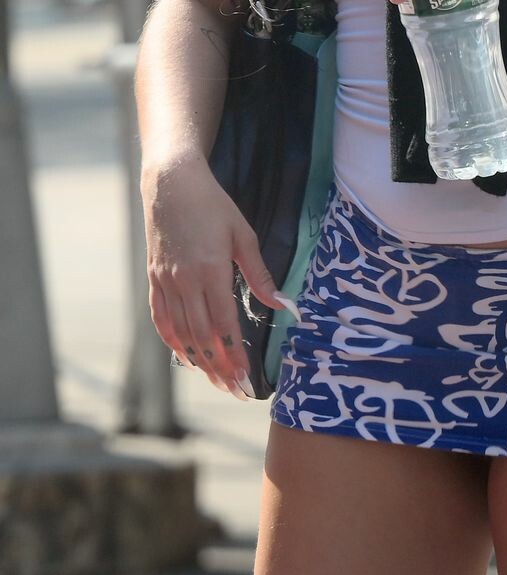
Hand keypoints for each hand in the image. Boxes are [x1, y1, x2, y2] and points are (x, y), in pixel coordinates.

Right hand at [141, 151, 291, 397]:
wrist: (171, 184)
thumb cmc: (213, 206)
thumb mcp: (243, 235)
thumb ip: (260, 274)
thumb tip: (284, 304)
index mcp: (211, 270)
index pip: (224, 324)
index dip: (235, 355)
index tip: (246, 379)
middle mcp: (185, 281)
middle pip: (202, 336)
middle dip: (220, 367)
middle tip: (235, 390)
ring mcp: (166, 282)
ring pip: (181, 333)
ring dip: (199, 361)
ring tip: (215, 381)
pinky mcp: (154, 279)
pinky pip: (161, 319)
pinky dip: (173, 341)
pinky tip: (186, 357)